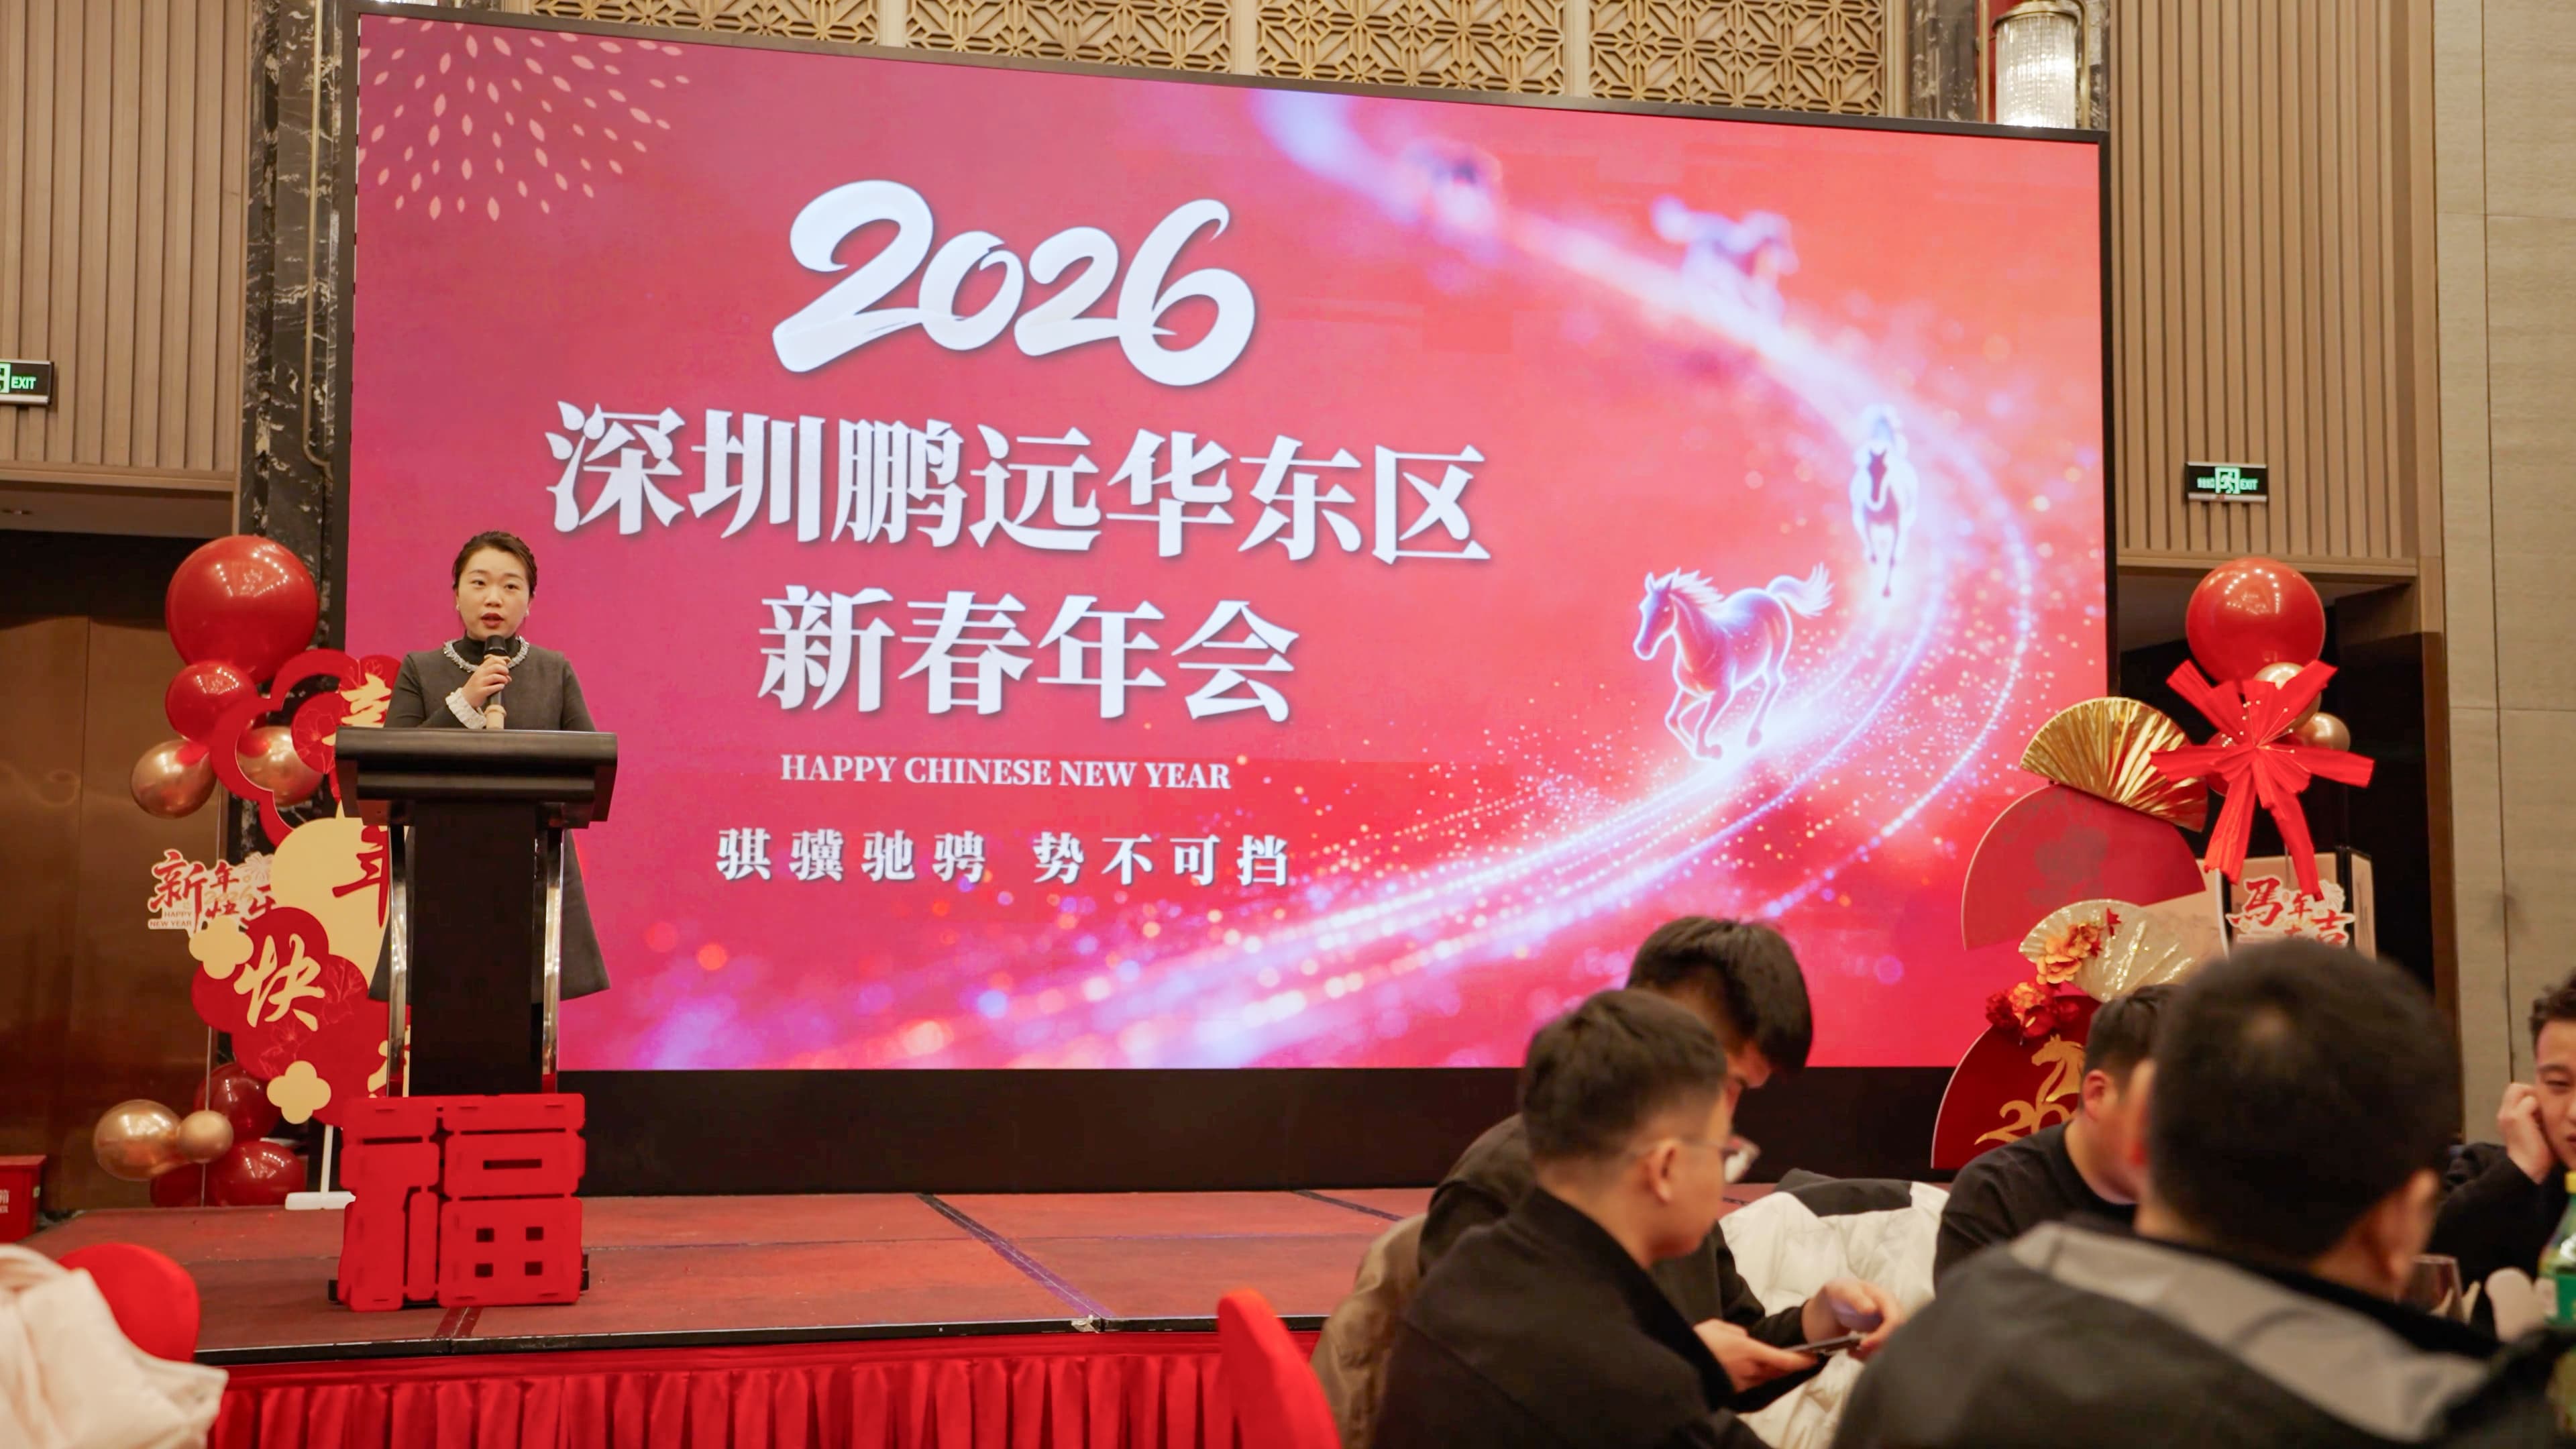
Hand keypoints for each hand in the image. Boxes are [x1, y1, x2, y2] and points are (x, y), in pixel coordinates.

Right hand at [461, 655, 511, 708]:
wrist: (465, 698)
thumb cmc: (477, 687)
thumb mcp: (483, 677)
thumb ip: (495, 674)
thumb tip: (508, 677)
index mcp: (481, 668)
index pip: (493, 659)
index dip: (501, 662)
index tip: (505, 667)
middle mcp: (480, 674)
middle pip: (496, 666)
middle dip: (504, 670)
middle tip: (506, 675)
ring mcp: (480, 682)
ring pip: (495, 676)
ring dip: (503, 679)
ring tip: (505, 682)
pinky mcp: (481, 692)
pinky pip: (492, 688)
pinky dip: (499, 686)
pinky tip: (501, 687)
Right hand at [1694, 1319, 1814, 1390]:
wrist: (1682, 1365)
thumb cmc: (1700, 1342)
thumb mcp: (1718, 1326)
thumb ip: (1736, 1331)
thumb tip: (1744, 1337)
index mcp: (1750, 1350)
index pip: (1784, 1359)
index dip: (1801, 1360)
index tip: (1814, 1357)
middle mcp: (1751, 1369)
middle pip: (1778, 1371)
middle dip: (1788, 1365)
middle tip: (1797, 1358)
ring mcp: (1743, 1382)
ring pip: (1766, 1378)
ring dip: (1772, 1371)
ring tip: (1774, 1362)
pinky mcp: (1735, 1389)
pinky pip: (1752, 1382)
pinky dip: (1757, 1375)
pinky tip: (1751, 1368)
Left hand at [1802, 1277, 1904, 1360]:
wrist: (1837, 1300)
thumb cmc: (1842, 1292)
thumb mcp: (1844, 1291)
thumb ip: (1856, 1298)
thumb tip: (1871, 1309)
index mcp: (1886, 1299)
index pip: (1894, 1321)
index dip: (1882, 1335)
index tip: (1863, 1345)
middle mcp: (1893, 1314)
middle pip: (1897, 1338)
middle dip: (1877, 1348)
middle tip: (1858, 1352)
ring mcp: (1890, 1326)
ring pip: (1890, 1348)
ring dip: (1872, 1355)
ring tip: (1852, 1353)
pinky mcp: (1884, 1337)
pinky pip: (1882, 1351)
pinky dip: (1869, 1356)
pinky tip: (1853, 1353)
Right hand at [2500, 1083, 2554, 1182]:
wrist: (2528, 1169)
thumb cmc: (2537, 1156)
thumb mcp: (2534, 1133)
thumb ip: (2536, 1120)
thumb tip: (2550, 1110)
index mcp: (2506, 1118)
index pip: (2516, 1094)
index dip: (2529, 1097)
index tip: (2540, 1112)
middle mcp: (2504, 1113)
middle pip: (2515, 1087)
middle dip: (2530, 1093)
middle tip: (2541, 1109)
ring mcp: (2508, 1114)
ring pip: (2520, 1088)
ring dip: (2534, 1098)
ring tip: (2541, 1115)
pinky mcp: (2516, 1116)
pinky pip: (2530, 1100)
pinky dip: (2538, 1107)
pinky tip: (2542, 1120)